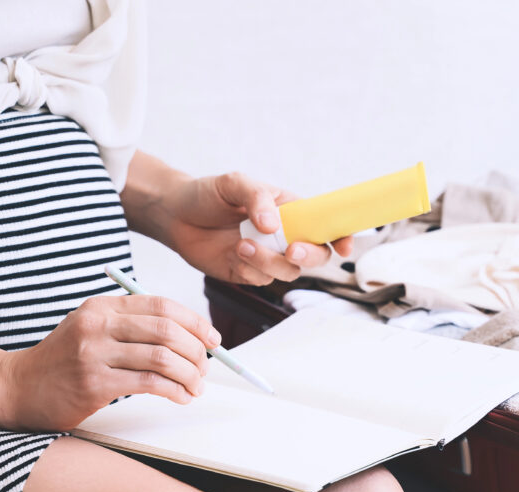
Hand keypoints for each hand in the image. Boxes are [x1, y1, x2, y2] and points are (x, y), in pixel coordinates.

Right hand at [0, 294, 220, 430]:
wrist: (17, 387)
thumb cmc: (62, 361)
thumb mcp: (91, 329)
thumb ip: (131, 327)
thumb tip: (188, 337)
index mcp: (102, 307)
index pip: (161, 306)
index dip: (194, 322)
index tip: (212, 339)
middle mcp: (98, 325)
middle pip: (167, 330)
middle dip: (196, 350)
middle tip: (205, 367)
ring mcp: (94, 354)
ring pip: (162, 358)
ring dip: (189, 374)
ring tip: (195, 386)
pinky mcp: (94, 384)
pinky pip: (149, 384)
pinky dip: (174, 391)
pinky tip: (180, 397)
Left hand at [163, 172, 352, 285]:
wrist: (174, 215)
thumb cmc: (207, 193)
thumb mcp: (233, 183)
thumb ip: (256, 199)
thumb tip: (274, 225)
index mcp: (290, 210)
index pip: (326, 225)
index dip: (342, 237)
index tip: (344, 247)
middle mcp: (284, 235)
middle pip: (316, 256)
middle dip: (308, 257)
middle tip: (290, 250)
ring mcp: (267, 256)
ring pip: (287, 272)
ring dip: (269, 262)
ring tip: (242, 245)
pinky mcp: (247, 273)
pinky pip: (260, 280)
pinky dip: (250, 270)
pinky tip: (233, 255)